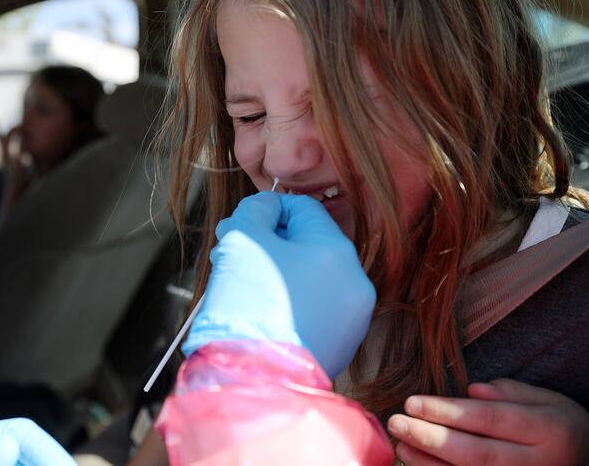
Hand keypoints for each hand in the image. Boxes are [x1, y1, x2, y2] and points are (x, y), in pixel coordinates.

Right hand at [183, 191, 376, 376]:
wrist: (254, 380)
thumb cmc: (248, 306)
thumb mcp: (242, 239)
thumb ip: (254, 212)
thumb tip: (265, 208)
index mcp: (336, 251)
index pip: (303, 209)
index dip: (267, 211)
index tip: (241, 225)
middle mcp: (354, 282)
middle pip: (308, 244)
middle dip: (269, 244)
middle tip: (233, 254)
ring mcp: (351, 317)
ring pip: (311, 277)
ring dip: (277, 272)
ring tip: (244, 286)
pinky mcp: (341, 345)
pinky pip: (314, 308)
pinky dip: (289, 302)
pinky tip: (262, 312)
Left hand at [388, 379, 588, 464]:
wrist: (587, 464)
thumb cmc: (560, 429)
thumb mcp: (550, 401)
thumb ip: (511, 392)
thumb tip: (471, 391)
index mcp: (546, 430)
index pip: (489, 420)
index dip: (447, 412)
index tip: (413, 402)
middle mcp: (535, 464)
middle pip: (475, 453)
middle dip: (430, 438)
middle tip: (396, 422)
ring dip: (429, 462)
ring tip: (400, 444)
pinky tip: (416, 464)